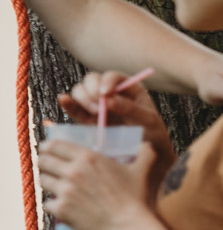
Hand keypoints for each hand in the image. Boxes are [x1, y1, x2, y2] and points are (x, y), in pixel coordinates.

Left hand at [39, 133, 157, 229]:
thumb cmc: (133, 199)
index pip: (54, 145)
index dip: (48, 147)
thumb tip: (147, 145)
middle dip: (45, 164)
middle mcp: (73, 171)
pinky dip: (52, 205)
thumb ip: (144, 154)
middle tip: (51, 169)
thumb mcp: (140, 172)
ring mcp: (65, 190)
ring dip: (48, 183)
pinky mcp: (60, 209)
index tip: (48, 151)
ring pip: (42, 180)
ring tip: (56, 188)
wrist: (127, 226)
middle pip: (43, 160)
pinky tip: (62, 206)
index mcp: (88, 157)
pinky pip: (46, 203)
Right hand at [59, 72, 175, 196]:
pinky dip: (68, 103)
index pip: (113, 77)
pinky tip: (63, 100)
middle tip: (98, 106)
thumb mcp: (148, 121)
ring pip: (80, 91)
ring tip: (95, 113)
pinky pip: (74, 107)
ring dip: (82, 98)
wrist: (147, 152)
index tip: (105, 94)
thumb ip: (131, 109)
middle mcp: (111, 93)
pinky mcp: (87, 118)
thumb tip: (110, 99)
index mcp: (129, 88)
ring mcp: (98, 104)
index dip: (106, 82)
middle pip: (92, 80)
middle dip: (91, 90)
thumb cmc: (152, 133)